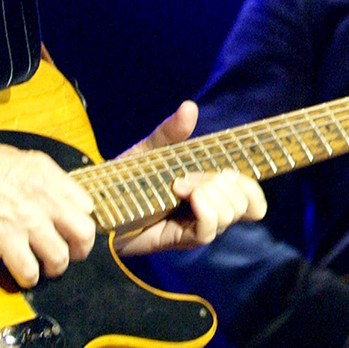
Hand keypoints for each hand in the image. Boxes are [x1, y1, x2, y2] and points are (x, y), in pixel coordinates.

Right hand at [0, 138, 96, 286]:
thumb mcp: (16, 159)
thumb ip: (38, 179)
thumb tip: (49, 199)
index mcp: (46, 172)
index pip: (85, 204)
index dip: (79, 222)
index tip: (71, 231)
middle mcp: (42, 194)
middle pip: (83, 232)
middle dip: (79, 249)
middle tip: (68, 254)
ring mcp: (25, 217)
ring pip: (60, 256)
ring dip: (54, 267)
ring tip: (43, 268)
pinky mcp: (3, 237)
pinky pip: (28, 268)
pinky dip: (28, 278)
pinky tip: (23, 275)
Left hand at [111, 102, 267, 257]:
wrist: (96, 205)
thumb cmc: (125, 180)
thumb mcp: (149, 151)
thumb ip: (170, 133)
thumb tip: (190, 107)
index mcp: (209, 193)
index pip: (251, 200)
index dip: (250, 188)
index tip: (226, 170)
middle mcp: (207, 213)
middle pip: (243, 204)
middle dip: (222, 183)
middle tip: (188, 177)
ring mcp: (194, 228)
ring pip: (228, 215)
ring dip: (209, 193)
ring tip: (179, 186)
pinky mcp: (178, 240)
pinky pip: (207, 231)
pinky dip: (204, 210)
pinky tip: (186, 196)